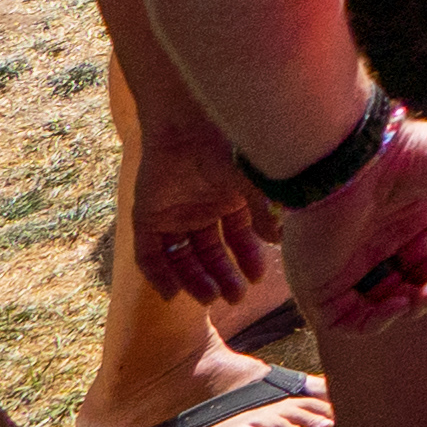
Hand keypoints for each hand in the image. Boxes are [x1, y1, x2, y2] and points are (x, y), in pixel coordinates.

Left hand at [129, 110, 274, 313]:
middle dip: (222, 275)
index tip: (258, 277)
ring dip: (194, 279)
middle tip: (234, 297)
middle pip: (209, 252)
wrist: (184, 127)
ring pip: (182, 256)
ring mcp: (172, 214)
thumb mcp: (250, 184)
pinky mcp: (146, 217)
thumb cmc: (224, 147)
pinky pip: (150, 254)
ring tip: (209, 299)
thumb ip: (263, 213)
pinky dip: (159, 275)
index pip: (237, 237)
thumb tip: (280, 241)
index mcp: (226, 199)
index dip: (247, 258)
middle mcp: (200, 209)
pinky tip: (172, 293)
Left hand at [282, 112, 426, 333]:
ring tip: (424, 295)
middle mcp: (386, 239)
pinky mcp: (321, 282)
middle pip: (419, 282)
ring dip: (412, 308)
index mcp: (418, 214)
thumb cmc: (412, 155)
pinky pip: (346, 320)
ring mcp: (353, 263)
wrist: (354, 158)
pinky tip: (396, 306)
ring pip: (387, 305)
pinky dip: (375, 323)